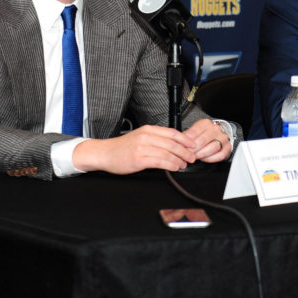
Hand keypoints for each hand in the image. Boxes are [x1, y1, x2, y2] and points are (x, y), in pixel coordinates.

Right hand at [71, 124, 204, 174]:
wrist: (105, 153)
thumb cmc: (122, 147)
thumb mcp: (140, 137)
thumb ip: (156, 139)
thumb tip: (174, 144)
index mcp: (148, 130)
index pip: (172, 132)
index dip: (185, 139)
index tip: (193, 146)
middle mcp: (146, 136)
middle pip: (172, 143)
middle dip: (185, 151)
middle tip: (191, 158)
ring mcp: (142, 147)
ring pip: (168, 153)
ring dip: (179, 160)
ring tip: (183, 165)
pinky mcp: (139, 159)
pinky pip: (160, 162)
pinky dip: (170, 165)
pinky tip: (174, 168)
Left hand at [183, 118, 231, 162]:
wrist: (216, 135)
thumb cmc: (203, 134)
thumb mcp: (194, 131)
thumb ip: (187, 136)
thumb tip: (178, 142)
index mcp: (206, 124)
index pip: (195, 132)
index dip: (187, 141)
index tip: (181, 147)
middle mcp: (216, 129)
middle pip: (203, 140)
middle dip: (193, 149)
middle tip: (186, 155)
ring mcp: (223, 138)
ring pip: (213, 147)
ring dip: (202, 154)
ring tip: (195, 157)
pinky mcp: (227, 147)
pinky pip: (220, 155)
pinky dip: (211, 158)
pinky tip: (205, 159)